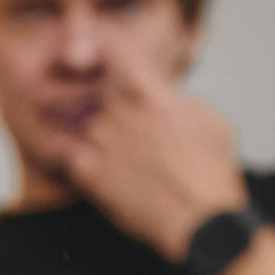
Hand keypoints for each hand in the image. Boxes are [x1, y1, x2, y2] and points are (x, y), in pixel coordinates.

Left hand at [53, 62, 243, 263]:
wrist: (200, 220)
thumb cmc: (212, 174)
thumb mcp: (209, 120)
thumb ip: (178, 102)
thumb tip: (164, 98)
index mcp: (153, 96)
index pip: (118, 57)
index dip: (105, 54)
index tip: (99, 60)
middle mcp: (124, 113)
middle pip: (92, 92)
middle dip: (92, 100)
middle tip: (99, 117)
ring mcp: (105, 142)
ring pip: (77, 121)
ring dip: (80, 128)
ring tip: (93, 144)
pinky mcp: (92, 174)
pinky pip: (63, 153)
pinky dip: (64, 153)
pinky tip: (73, 159)